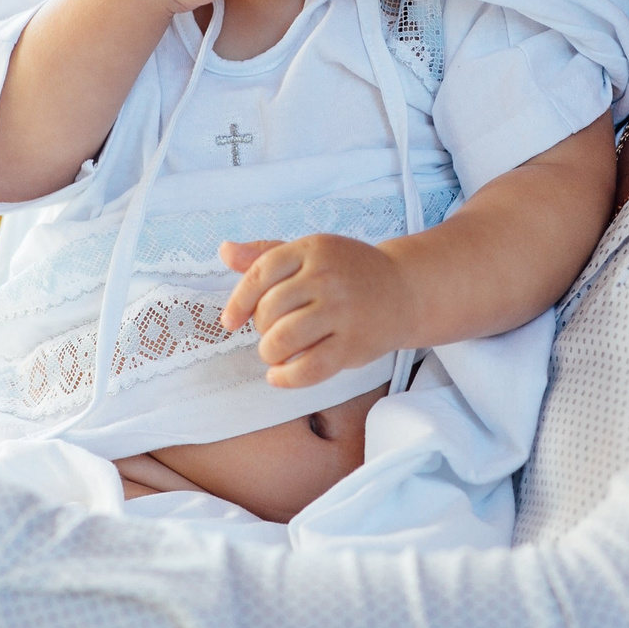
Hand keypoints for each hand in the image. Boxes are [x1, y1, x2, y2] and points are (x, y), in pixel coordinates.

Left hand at [217, 234, 418, 387]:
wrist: (404, 290)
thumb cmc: (348, 271)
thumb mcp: (310, 253)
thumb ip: (266, 254)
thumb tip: (225, 251)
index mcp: (312, 249)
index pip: (260, 273)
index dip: (238, 301)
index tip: (229, 322)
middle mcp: (326, 277)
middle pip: (268, 310)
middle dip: (261, 328)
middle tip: (272, 332)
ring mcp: (341, 311)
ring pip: (282, 340)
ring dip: (270, 353)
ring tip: (276, 353)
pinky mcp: (353, 345)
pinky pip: (308, 369)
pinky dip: (286, 378)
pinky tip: (280, 375)